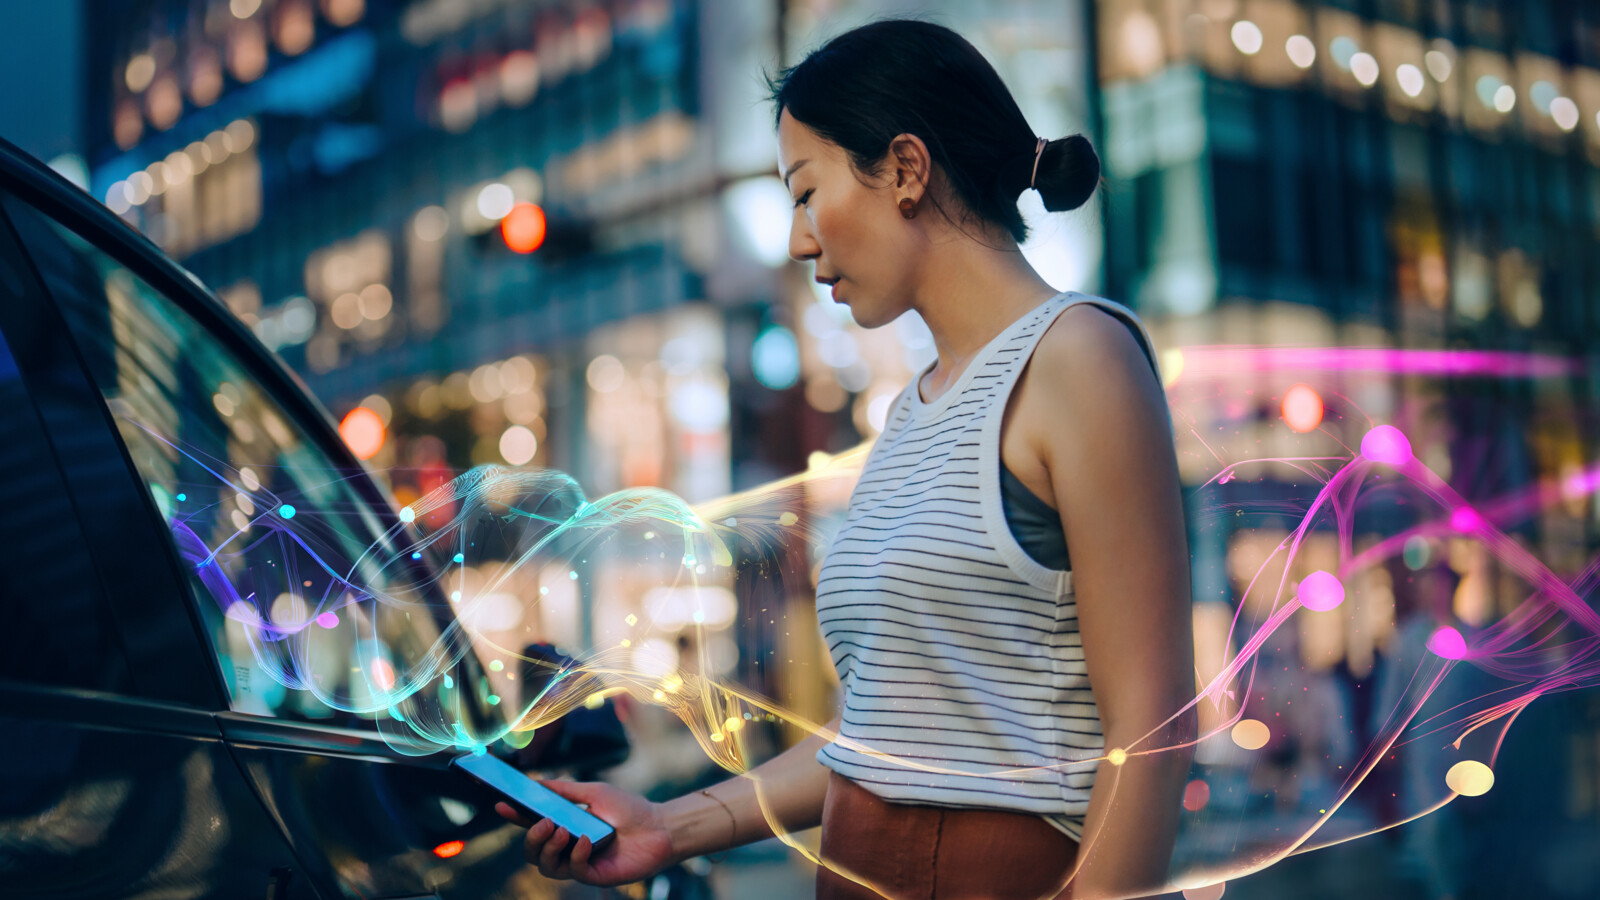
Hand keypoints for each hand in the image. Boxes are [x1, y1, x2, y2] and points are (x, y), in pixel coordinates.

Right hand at [495, 778, 674, 886]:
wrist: (659, 827)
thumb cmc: (629, 809)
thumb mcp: (594, 792)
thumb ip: (565, 790)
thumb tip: (537, 782)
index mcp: (565, 825)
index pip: (532, 824)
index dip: (515, 817)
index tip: (501, 804)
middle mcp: (567, 846)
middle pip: (532, 851)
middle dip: (530, 838)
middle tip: (544, 822)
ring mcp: (578, 862)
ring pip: (545, 866)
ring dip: (548, 848)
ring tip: (561, 830)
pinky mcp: (592, 875)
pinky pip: (572, 870)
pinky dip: (575, 853)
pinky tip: (585, 839)